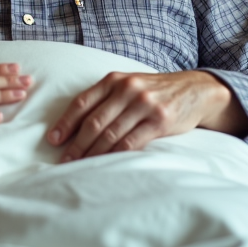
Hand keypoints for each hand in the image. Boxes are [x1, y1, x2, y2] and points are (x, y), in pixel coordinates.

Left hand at [46, 70, 247, 161]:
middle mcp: (127, 89)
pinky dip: (115, 155)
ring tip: (80, 166)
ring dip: (92, 153)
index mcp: (114, 80)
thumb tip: (74, 125)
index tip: (53, 140)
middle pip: (94, 121)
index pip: (82, 102)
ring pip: (111, 134)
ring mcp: (144, 104)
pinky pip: (132, 142)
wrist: (194, 89)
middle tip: (64, 161)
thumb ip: (105, 99)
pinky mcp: (159, 120)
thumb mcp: (128, 85)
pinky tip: (106, 164)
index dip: (65, 122)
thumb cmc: (153, 91)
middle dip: (76, 144)